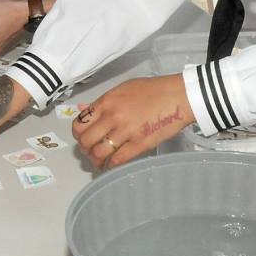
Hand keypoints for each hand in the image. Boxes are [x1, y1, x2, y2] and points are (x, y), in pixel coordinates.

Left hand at [72, 75, 193, 169]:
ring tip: (99, 161)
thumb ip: (101, 101)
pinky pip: (117, 160)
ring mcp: (125, 131)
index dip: (77, 134)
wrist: (177, 96)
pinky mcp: (139, 143)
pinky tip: (111, 165)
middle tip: (90, 151)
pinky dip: (110, 166)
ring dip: (96, 160)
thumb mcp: (123, 89)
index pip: (80, 123)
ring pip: (99, 153)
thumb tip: (83, 109)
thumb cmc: (153, 90)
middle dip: (85, 149)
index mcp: (106, 101)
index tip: (81, 138)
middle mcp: (112, 116)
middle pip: (86, 141)